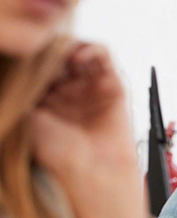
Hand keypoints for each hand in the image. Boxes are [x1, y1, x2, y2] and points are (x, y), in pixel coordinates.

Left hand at [28, 43, 145, 217]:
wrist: (92, 171)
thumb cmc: (58, 152)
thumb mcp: (27, 115)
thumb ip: (26, 87)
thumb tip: (21, 60)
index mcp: (46, 98)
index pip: (37, 65)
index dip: (32, 56)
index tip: (24, 54)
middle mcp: (68, 89)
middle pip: (58, 54)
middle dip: (48, 49)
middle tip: (41, 52)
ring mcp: (90, 85)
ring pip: (80, 49)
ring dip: (69, 46)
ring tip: (60, 54)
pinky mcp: (113, 82)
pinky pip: (103, 55)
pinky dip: (92, 49)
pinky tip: (78, 56)